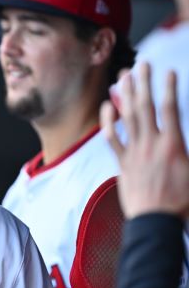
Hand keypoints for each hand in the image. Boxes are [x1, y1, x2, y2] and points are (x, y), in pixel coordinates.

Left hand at [101, 63, 188, 218]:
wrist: (156, 223)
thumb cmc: (181, 202)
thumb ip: (188, 151)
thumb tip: (182, 140)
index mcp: (174, 145)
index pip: (171, 109)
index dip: (168, 88)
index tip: (168, 71)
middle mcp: (152, 144)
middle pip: (146, 107)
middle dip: (143, 83)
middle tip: (141, 64)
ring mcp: (135, 153)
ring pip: (128, 117)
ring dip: (125, 95)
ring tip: (123, 76)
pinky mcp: (123, 164)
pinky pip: (112, 138)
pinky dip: (109, 121)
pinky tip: (107, 106)